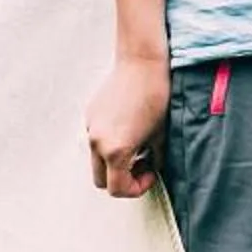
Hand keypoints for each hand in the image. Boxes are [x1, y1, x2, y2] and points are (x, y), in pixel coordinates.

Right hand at [85, 53, 168, 196]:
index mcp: (116, 150)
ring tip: (136, 145)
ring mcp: (90, 127)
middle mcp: (97, 142)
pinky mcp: (90, 114)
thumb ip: (153, 159)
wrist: (142, 62)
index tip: (150, 175)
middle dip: (122, 179)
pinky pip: (96, 139)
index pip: (117, 189)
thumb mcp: (161, 135)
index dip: (136, 188)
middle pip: (101, 179)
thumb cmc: (156, 95)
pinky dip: (108, 143)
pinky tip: (127, 128)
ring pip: (96, 159)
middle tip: (142, 165)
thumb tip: (151, 167)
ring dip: (113, 161)